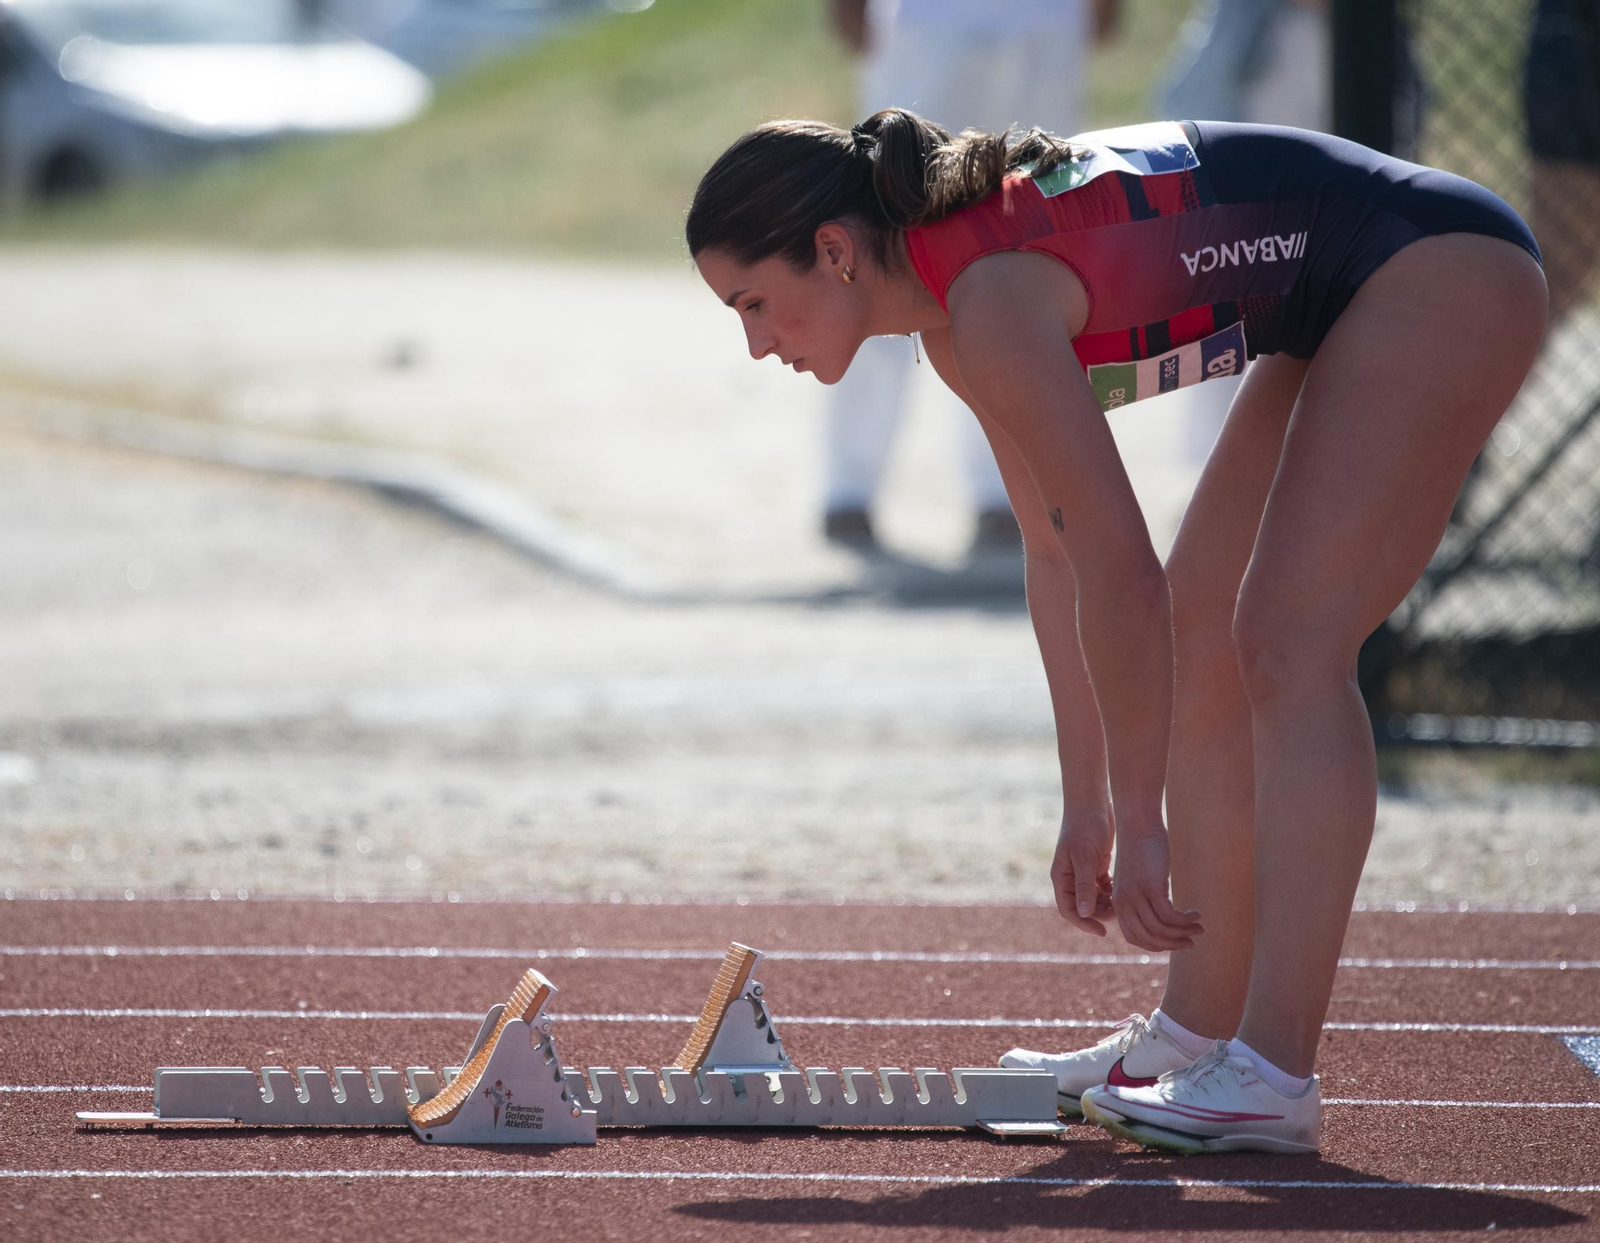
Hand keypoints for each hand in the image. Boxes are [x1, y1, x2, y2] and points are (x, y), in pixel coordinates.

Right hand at [1051, 807, 1115, 936]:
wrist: (1092, 802)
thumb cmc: (1085, 826)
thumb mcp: (1085, 856)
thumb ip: (1084, 885)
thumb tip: (1084, 913)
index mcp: (1061, 877)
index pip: (1069, 910)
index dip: (1084, 924)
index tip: (1103, 932)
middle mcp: (1070, 877)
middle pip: (1084, 907)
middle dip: (1100, 913)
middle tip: (1119, 913)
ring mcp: (1083, 871)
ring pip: (1095, 898)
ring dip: (1107, 903)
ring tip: (1123, 901)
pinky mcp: (1096, 865)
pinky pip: (1104, 886)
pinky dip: (1112, 891)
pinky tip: (1123, 888)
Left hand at [1110, 828, 1202, 951]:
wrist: (1138, 825)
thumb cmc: (1140, 850)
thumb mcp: (1137, 879)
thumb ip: (1142, 899)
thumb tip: (1161, 918)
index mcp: (1119, 904)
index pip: (1136, 938)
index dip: (1157, 945)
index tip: (1175, 942)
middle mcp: (1124, 903)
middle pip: (1149, 938)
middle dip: (1173, 945)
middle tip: (1191, 942)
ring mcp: (1136, 896)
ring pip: (1161, 929)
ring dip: (1183, 933)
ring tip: (1199, 928)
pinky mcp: (1151, 887)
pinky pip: (1170, 916)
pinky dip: (1185, 920)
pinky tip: (1196, 914)